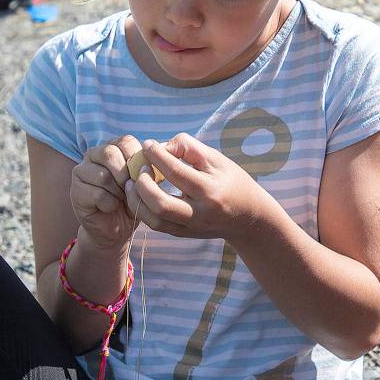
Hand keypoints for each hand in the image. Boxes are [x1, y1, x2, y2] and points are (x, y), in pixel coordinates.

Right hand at [70, 135, 142, 250]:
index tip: (144, 175)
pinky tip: (110, 207)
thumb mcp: (145, 181)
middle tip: (131, 188)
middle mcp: (93, 154)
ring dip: (118, 192)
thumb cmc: (132, 199)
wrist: (117, 227)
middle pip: (109, 153)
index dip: (137, 158)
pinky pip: (97, 195)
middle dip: (126, 174)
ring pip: (103, 176)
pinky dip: (110, 204)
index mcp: (112, 146)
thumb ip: (147, 167)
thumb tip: (155, 155)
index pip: (125, 141)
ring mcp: (81, 172)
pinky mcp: (75, 191)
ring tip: (120, 199)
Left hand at [125, 133, 272, 240]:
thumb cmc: (232, 181)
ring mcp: (192, 228)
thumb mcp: (217, 160)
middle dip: (143, 184)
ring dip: (137, 201)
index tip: (147, 144)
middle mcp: (201, 213)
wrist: (249, 217)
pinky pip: (158, 226)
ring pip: (155, 220)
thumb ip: (190, 148)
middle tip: (138, 167)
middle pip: (161, 204)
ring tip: (130, 183)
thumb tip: (162, 147)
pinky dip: (143, 210)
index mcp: (211, 190)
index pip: (177, 172)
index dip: (157, 156)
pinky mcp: (185, 235)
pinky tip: (138, 195)